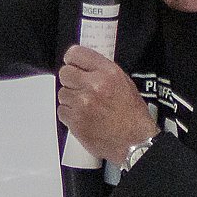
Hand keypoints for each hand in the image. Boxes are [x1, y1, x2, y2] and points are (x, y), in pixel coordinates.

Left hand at [57, 45, 158, 165]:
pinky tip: (83, 117)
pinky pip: (62, 111)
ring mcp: (82, 104)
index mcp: (108, 73)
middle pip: (65, 73)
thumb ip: (103, 72)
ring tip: (86, 107)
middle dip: (70, 80)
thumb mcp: (125, 83)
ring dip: (71, 99)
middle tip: (79, 88)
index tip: (72, 64)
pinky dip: (69, 115)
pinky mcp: (75, 121)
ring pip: (62, 93)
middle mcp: (94, 86)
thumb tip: (85, 66)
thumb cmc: (133, 117)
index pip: (76, 54)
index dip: (72, 60)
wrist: (134, 142)